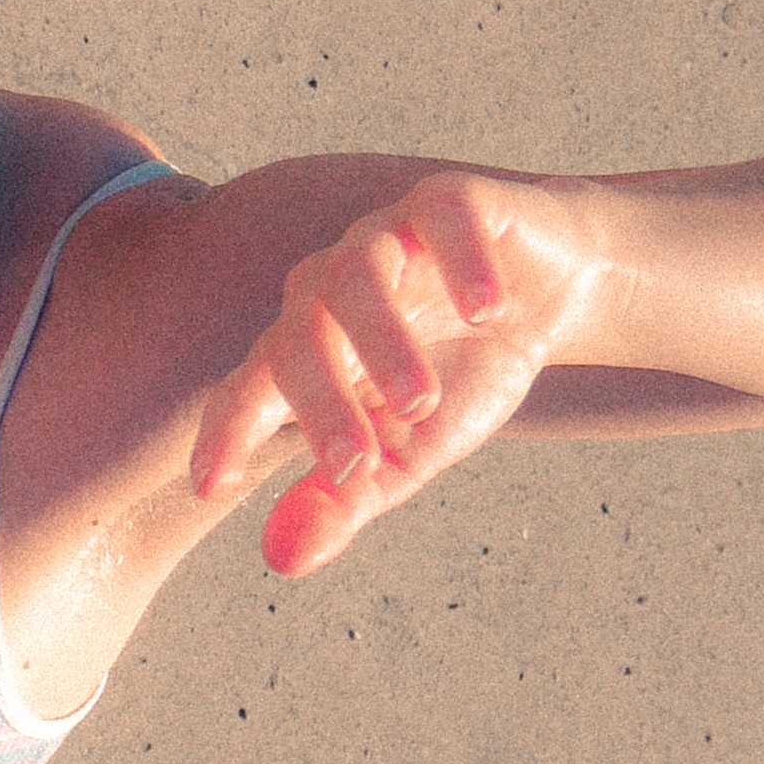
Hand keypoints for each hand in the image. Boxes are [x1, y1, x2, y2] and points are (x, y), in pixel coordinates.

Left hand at [187, 171, 603, 576]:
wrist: (553, 296)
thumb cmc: (462, 376)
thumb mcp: (410, 454)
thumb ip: (345, 501)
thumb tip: (280, 559)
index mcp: (307, 349)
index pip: (247, 388)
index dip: (225, 432)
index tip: (209, 486)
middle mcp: (329, 289)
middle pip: (295, 336)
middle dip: (318, 405)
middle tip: (355, 465)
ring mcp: (387, 239)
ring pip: (353, 273)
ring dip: (379, 341)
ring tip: (421, 403)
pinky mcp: (452, 203)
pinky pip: (441, 215)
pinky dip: (460, 261)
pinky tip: (486, 310)